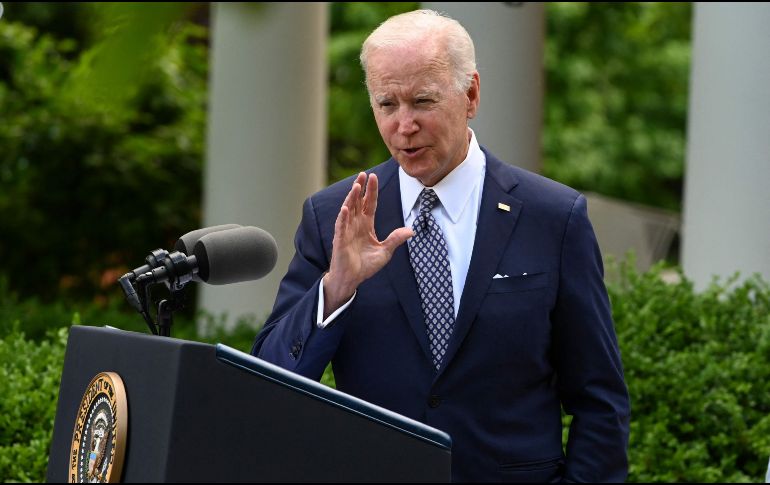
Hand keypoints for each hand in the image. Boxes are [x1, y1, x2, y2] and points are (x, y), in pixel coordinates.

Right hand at [323, 172, 412, 317]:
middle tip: (364, 174)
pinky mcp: (340, 240)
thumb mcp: (385, 251)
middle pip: (358, 202)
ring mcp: (346, 231)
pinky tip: (345, 208)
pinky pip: (341, 227)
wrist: (352, 279)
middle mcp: (355, 224)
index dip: (372, 191)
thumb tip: (411, 230)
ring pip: (348, 210)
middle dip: (360, 188)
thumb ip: (395, 239)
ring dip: (351, 198)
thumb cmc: (365, 265)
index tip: (374, 177)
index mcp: (366, 225)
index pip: (370, 204)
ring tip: (356, 185)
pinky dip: (343, 217)